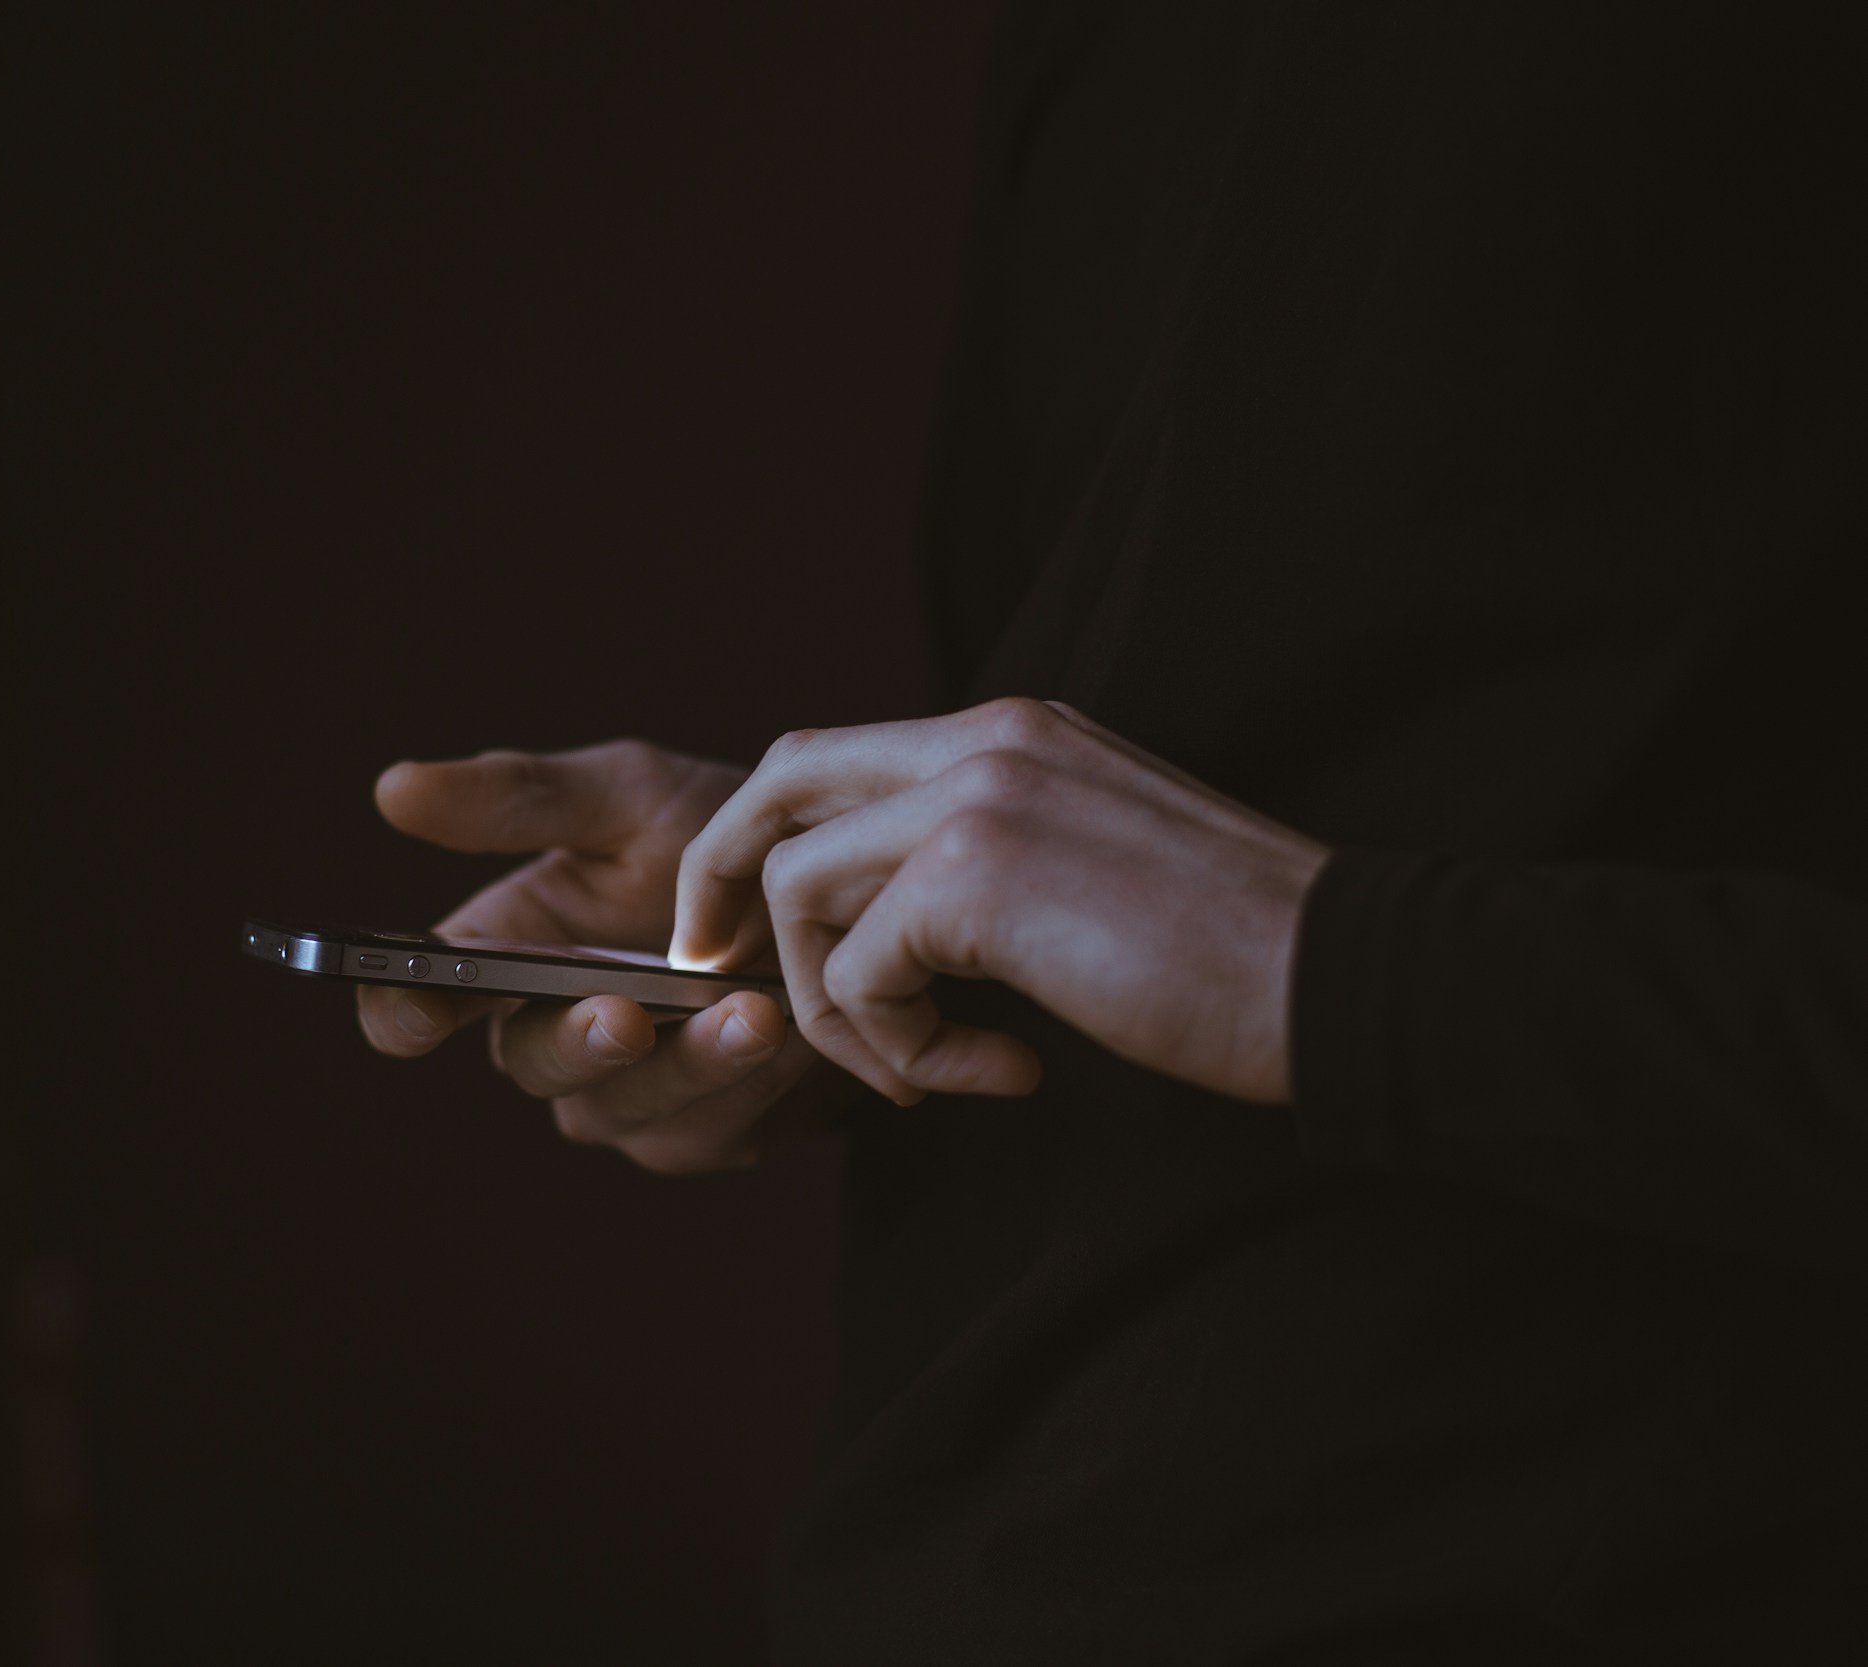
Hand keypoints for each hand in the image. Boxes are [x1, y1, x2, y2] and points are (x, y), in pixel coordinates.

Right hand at [358, 739, 832, 1172]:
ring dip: (686, 1065)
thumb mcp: (627, 796)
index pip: (420, 1003)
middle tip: (624, 1015)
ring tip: (751, 1011)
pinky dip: (747, 1083)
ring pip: (621, 1108)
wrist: (844, 893)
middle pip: (529, 1065)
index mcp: (506, 954)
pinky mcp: (702, 1134)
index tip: (420, 1005)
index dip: (405, 1011)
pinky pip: (705, 1130)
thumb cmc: (719, 836)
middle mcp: (551, 1035)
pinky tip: (790, 1033)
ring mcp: (625, 1096)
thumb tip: (393, 788)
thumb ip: (520, 798)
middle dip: (576, 1042)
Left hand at [670, 698, 1331, 1106]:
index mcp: (1012, 731)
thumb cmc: (1232, 954)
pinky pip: (860, 973)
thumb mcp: (1088, 868)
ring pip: (800, 889)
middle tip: (716, 973)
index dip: (763, 841)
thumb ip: (985, 862)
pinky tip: (995, 1073)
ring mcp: (977, 796)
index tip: (745, 931)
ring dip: (836, 1005)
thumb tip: (882, 926)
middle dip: (722, 882)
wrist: (1342, 979)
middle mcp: (984, 739)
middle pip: (778, 784)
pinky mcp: (976, 876)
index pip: (830, 757)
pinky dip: (898, 1049)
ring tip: (922, 1069)